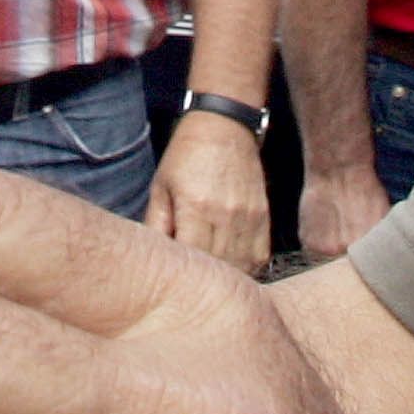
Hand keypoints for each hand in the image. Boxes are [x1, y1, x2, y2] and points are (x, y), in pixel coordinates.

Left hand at [142, 111, 270, 274]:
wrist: (225, 127)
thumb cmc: (185, 157)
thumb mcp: (161, 187)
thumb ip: (155, 225)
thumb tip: (150, 260)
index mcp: (197, 207)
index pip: (192, 258)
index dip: (182, 276)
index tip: (171, 281)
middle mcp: (226, 215)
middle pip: (218, 268)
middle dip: (202, 283)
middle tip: (187, 287)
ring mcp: (249, 217)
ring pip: (241, 267)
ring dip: (224, 278)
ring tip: (208, 282)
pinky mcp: (263, 217)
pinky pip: (259, 258)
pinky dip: (245, 269)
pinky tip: (230, 267)